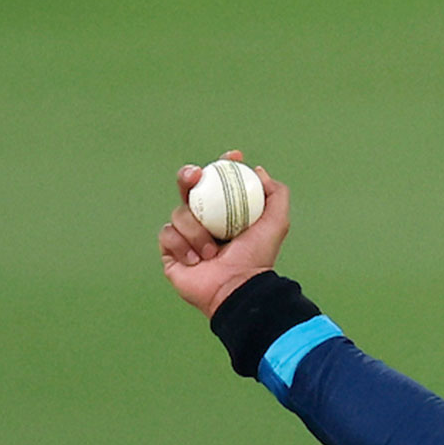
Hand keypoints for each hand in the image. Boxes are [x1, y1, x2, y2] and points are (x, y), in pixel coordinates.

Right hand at [158, 150, 290, 317]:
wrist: (236, 287)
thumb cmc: (258, 257)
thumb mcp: (276, 222)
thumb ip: (275, 194)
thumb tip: (258, 171)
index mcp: (228, 212)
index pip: (220, 182)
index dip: (223, 165)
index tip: (232, 157)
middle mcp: (205, 221)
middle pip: (189, 188)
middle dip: (188, 176)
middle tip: (195, 175)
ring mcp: (186, 235)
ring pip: (179, 213)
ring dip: (196, 230)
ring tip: (211, 252)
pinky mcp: (170, 251)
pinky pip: (167, 234)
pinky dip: (182, 245)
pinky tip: (195, 260)